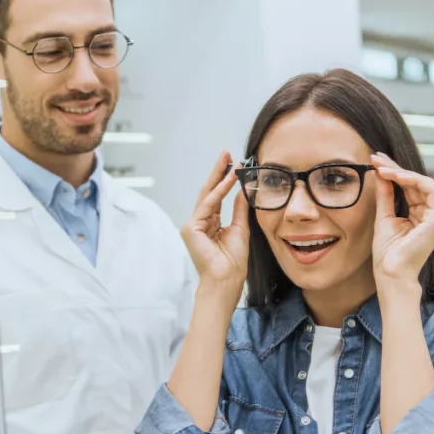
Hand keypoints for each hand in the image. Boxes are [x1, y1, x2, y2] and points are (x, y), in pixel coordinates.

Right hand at [180, 152, 249, 299]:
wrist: (226, 280)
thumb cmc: (232, 263)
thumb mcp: (240, 229)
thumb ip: (239, 210)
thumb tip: (242, 190)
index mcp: (209, 224)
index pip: (216, 197)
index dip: (224, 180)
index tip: (234, 164)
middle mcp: (198, 222)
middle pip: (208, 192)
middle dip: (218, 172)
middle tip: (226, 153)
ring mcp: (192, 225)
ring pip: (207, 195)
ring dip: (219, 177)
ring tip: (229, 161)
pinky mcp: (191, 228)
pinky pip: (208, 205)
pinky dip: (219, 191)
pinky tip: (229, 180)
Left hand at [371, 152, 433, 288]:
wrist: (390, 273)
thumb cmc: (388, 252)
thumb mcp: (384, 216)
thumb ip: (385, 195)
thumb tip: (380, 173)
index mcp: (419, 214)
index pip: (409, 187)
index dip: (393, 172)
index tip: (376, 162)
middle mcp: (431, 214)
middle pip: (416, 183)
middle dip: (396, 168)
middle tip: (377, 159)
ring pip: (425, 183)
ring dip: (403, 172)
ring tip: (383, 168)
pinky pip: (431, 191)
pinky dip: (414, 180)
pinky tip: (396, 176)